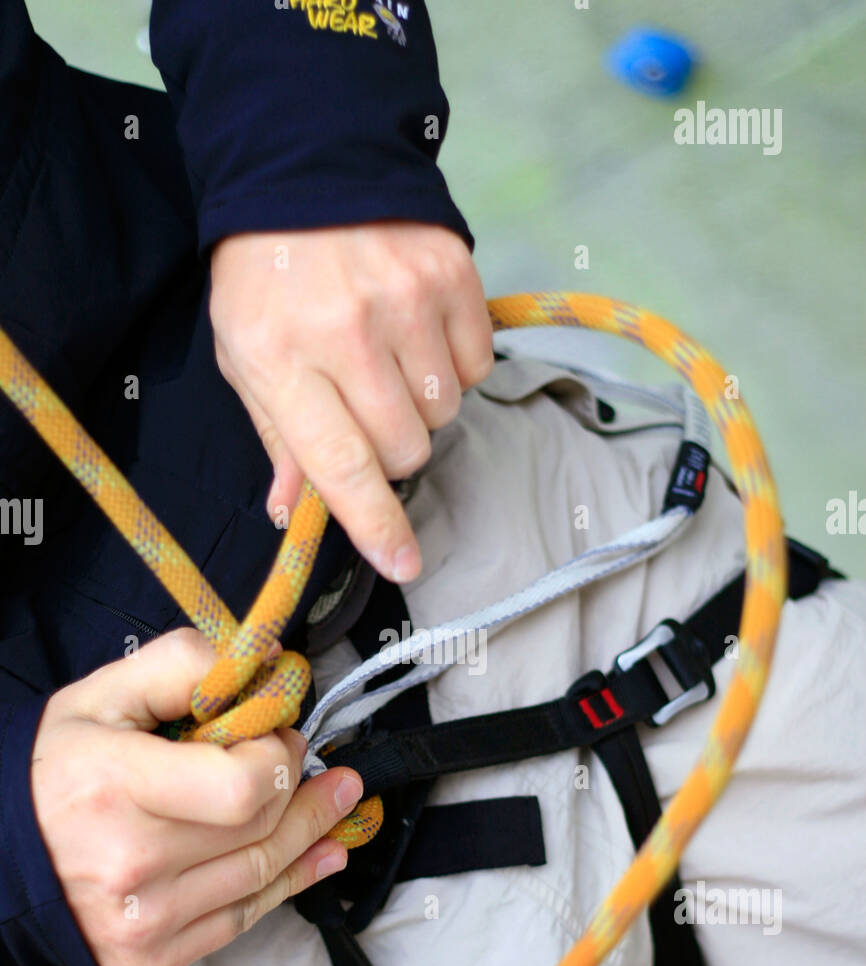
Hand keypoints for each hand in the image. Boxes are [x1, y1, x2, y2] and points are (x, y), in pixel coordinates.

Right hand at [31, 630, 362, 965]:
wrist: (1, 855)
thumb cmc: (57, 770)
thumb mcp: (104, 696)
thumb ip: (183, 666)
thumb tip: (266, 666)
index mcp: (118, 787)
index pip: (243, 786)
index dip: (277, 757)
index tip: (277, 735)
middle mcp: (132, 862)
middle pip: (262, 829)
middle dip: (305, 790)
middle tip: (322, 764)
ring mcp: (143, 919)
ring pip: (263, 874)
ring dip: (314, 835)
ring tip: (338, 801)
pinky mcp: (151, 956)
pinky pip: (243, 918)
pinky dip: (289, 884)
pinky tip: (320, 856)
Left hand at [209, 221, 493, 581]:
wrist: (305, 166)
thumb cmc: (266, 278)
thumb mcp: (245, 357)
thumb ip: (277, 437)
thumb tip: (293, 512)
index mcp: (283, 359)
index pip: (340, 465)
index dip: (376, 524)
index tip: (403, 564)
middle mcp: (348, 332)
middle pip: (405, 448)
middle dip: (390, 448)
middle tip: (363, 407)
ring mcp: (406, 299)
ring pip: (444, 411)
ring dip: (420, 405)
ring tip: (388, 359)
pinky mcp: (452, 274)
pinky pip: (475, 364)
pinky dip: (450, 363)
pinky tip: (415, 331)